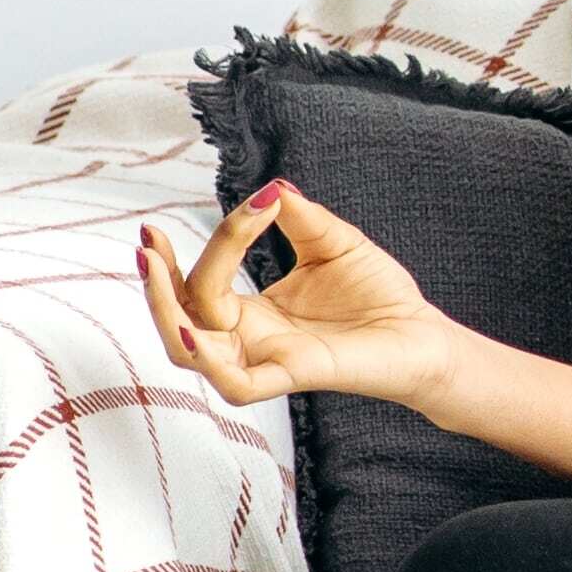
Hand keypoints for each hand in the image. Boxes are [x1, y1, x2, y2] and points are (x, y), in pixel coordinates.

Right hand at [139, 183, 460, 414]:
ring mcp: (266, 360)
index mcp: (250, 313)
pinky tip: (194, 329)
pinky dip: (209, 362)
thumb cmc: (379, 295)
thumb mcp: (333, 242)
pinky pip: (236, 385)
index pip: (203, 282)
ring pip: (190, 354)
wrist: (424, 333)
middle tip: (146, 243)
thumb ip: (298, 216)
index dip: (204, 246)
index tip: (246, 204)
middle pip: (179, 318)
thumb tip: (271, 185)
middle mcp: (248, 339)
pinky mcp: (292, 376)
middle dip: (156, 283)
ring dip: (165, 313)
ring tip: (153, 270)